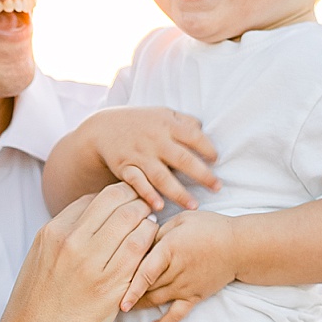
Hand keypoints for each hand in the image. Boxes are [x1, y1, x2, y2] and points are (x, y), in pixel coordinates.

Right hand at [0, 186, 157, 321]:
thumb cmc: (34, 313)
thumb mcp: (37, 264)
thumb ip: (61, 242)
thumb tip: (87, 227)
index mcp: (50, 234)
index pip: (91, 199)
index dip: (113, 199)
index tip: (122, 208)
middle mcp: (71, 242)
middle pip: (114, 199)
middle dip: (134, 199)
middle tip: (143, 210)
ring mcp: (92, 262)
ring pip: (133, 218)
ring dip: (146, 218)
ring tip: (150, 227)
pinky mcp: (111, 285)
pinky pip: (140, 248)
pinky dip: (150, 241)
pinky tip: (151, 249)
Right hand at [77, 107, 218, 211]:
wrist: (104, 127)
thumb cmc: (141, 122)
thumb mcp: (163, 114)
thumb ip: (185, 123)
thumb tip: (205, 132)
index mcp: (167, 125)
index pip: (193, 136)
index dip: (207, 148)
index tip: (216, 161)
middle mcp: (155, 140)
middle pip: (182, 159)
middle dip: (202, 175)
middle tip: (217, 187)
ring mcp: (140, 155)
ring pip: (162, 176)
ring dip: (178, 192)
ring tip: (194, 206)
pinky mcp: (125, 167)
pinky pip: (137, 183)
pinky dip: (147, 194)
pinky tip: (158, 206)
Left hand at [121, 207, 238, 321]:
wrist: (240, 246)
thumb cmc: (210, 228)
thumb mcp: (181, 220)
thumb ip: (157, 232)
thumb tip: (136, 241)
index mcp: (170, 249)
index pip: (145, 272)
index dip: (130, 286)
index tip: (117, 298)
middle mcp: (176, 271)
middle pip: (147, 286)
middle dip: (127, 294)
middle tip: (108, 298)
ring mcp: (186, 286)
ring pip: (157, 300)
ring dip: (140, 306)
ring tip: (123, 309)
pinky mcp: (195, 296)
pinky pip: (178, 314)